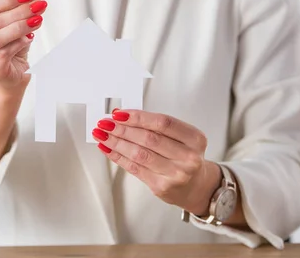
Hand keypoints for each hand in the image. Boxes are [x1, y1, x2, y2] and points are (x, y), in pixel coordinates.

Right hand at [0, 0, 46, 89]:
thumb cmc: (10, 48)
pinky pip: (5, 53)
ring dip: (20, 26)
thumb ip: (19, 10)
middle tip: (38, 6)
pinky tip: (29, 38)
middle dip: (19, 11)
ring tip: (36, 21)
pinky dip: (19, 43)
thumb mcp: (13, 25)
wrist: (11, 74)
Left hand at [92, 109, 221, 215]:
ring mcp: (175, 174)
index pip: (163, 123)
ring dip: (116, 142)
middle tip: (106, 123)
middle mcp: (187, 157)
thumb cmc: (186, 157)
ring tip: (102, 134)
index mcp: (194, 139)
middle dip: (122, 129)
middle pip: (148, 138)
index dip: (138, 117)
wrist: (197, 187)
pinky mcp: (161, 186)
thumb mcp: (183, 137)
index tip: (120, 113)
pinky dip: (118, 157)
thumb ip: (157, 126)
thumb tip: (124, 116)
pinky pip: (134, 168)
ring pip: (139, 154)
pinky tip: (108, 149)